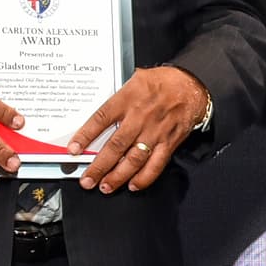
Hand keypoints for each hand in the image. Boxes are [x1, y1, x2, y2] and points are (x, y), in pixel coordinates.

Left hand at [70, 66, 209, 192]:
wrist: (191, 85)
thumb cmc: (162, 81)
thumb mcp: (135, 79)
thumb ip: (118, 97)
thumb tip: (100, 117)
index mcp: (128, 98)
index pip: (101, 119)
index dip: (85, 136)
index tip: (74, 149)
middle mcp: (140, 117)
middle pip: (115, 146)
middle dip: (99, 166)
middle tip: (87, 180)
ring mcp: (155, 132)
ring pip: (134, 159)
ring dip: (118, 176)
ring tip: (105, 186)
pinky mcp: (169, 142)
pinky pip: (156, 164)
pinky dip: (144, 177)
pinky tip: (133, 185)